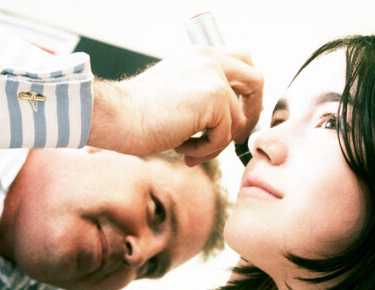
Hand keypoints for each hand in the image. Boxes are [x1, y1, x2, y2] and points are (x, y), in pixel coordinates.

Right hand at [88, 47, 262, 165]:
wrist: (118, 116)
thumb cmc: (139, 112)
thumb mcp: (178, 92)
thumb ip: (205, 92)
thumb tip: (233, 115)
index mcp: (201, 55)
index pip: (243, 63)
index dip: (248, 91)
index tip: (239, 115)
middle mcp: (211, 59)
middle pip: (256, 81)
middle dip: (252, 112)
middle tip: (236, 137)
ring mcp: (214, 77)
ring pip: (237, 119)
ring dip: (215, 143)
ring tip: (188, 149)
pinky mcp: (215, 98)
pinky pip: (225, 135)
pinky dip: (206, 150)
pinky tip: (182, 149)